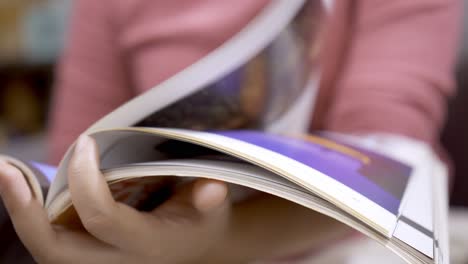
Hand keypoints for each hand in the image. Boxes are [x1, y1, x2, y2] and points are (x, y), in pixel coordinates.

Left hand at [0, 135, 229, 263]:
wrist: (195, 247)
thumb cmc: (202, 221)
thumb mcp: (212, 208)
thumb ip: (210, 198)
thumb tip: (212, 188)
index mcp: (147, 245)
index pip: (103, 218)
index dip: (86, 180)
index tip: (88, 142)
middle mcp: (117, 261)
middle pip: (55, 250)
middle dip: (26, 212)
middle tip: (6, 169)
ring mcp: (101, 262)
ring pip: (47, 250)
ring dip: (22, 213)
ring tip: (7, 173)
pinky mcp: (91, 254)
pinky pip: (52, 241)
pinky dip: (32, 215)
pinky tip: (24, 187)